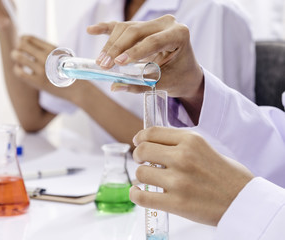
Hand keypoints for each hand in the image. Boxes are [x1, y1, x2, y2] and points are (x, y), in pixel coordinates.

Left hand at [11, 35, 92, 102]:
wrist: (78, 89)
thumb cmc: (70, 71)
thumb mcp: (62, 55)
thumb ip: (48, 49)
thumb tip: (29, 42)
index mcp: (52, 49)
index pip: (29, 38)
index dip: (23, 39)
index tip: (23, 43)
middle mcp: (46, 57)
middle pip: (22, 45)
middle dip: (18, 47)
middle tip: (19, 51)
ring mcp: (41, 70)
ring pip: (18, 56)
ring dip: (15, 55)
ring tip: (16, 57)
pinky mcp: (38, 82)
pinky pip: (19, 72)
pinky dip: (16, 69)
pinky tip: (20, 69)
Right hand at [87, 15, 202, 100]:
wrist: (186, 72)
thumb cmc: (179, 77)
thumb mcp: (163, 83)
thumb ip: (140, 84)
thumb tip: (116, 86)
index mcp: (178, 34)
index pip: (152, 41)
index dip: (134, 52)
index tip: (118, 63)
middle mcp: (167, 23)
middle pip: (135, 31)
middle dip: (117, 48)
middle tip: (104, 65)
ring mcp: (154, 22)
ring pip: (126, 28)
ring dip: (111, 45)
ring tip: (101, 61)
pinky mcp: (142, 27)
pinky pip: (122, 26)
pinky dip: (106, 29)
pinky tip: (91, 30)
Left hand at [130, 127, 253, 225]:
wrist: (244, 201)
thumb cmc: (226, 174)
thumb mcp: (204, 147)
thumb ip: (179, 143)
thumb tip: (151, 143)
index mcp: (191, 140)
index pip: (152, 132)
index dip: (140, 137)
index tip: (138, 142)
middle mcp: (183, 157)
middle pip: (142, 150)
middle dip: (138, 155)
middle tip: (142, 161)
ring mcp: (178, 181)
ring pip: (141, 173)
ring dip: (141, 176)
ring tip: (148, 179)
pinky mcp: (176, 203)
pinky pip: (142, 198)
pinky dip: (135, 195)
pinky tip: (138, 192)